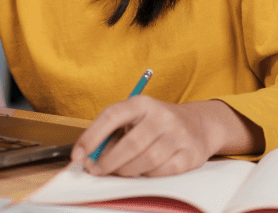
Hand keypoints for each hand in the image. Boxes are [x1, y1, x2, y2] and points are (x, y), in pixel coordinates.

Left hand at [70, 98, 264, 176]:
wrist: (199, 124)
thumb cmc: (157, 123)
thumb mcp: (135, 119)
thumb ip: (113, 134)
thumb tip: (90, 158)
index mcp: (142, 103)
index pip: (112, 116)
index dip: (91, 136)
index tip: (78, 154)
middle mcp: (161, 115)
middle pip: (130, 143)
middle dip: (109, 162)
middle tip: (97, 170)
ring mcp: (178, 134)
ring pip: (146, 160)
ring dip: (127, 171)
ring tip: (120, 171)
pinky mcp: (190, 154)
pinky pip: (163, 171)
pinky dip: (148, 175)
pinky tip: (144, 170)